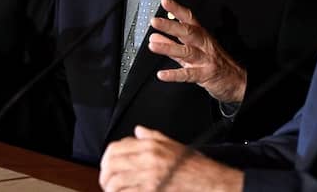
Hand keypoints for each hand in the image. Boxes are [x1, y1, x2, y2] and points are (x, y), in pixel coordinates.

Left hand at [99, 126, 242, 191]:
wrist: (212, 183)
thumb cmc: (197, 167)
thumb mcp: (174, 145)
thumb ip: (153, 137)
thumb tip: (138, 131)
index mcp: (152, 146)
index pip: (116, 147)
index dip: (107, 158)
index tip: (107, 165)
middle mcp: (148, 160)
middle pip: (111, 164)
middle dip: (104, 174)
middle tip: (106, 181)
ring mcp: (149, 178)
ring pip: (115, 182)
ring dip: (110, 188)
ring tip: (113, 191)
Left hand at [148, 0, 246, 103]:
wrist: (237, 79)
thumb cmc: (214, 61)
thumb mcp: (194, 49)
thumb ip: (173, 43)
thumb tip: (154, 36)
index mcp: (202, 35)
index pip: (189, 18)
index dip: (177, 9)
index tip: (165, 2)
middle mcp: (204, 45)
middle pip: (188, 32)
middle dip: (171, 26)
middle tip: (155, 21)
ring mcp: (205, 59)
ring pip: (187, 52)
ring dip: (169, 48)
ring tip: (153, 45)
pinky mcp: (205, 75)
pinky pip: (188, 74)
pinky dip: (175, 74)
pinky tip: (162, 74)